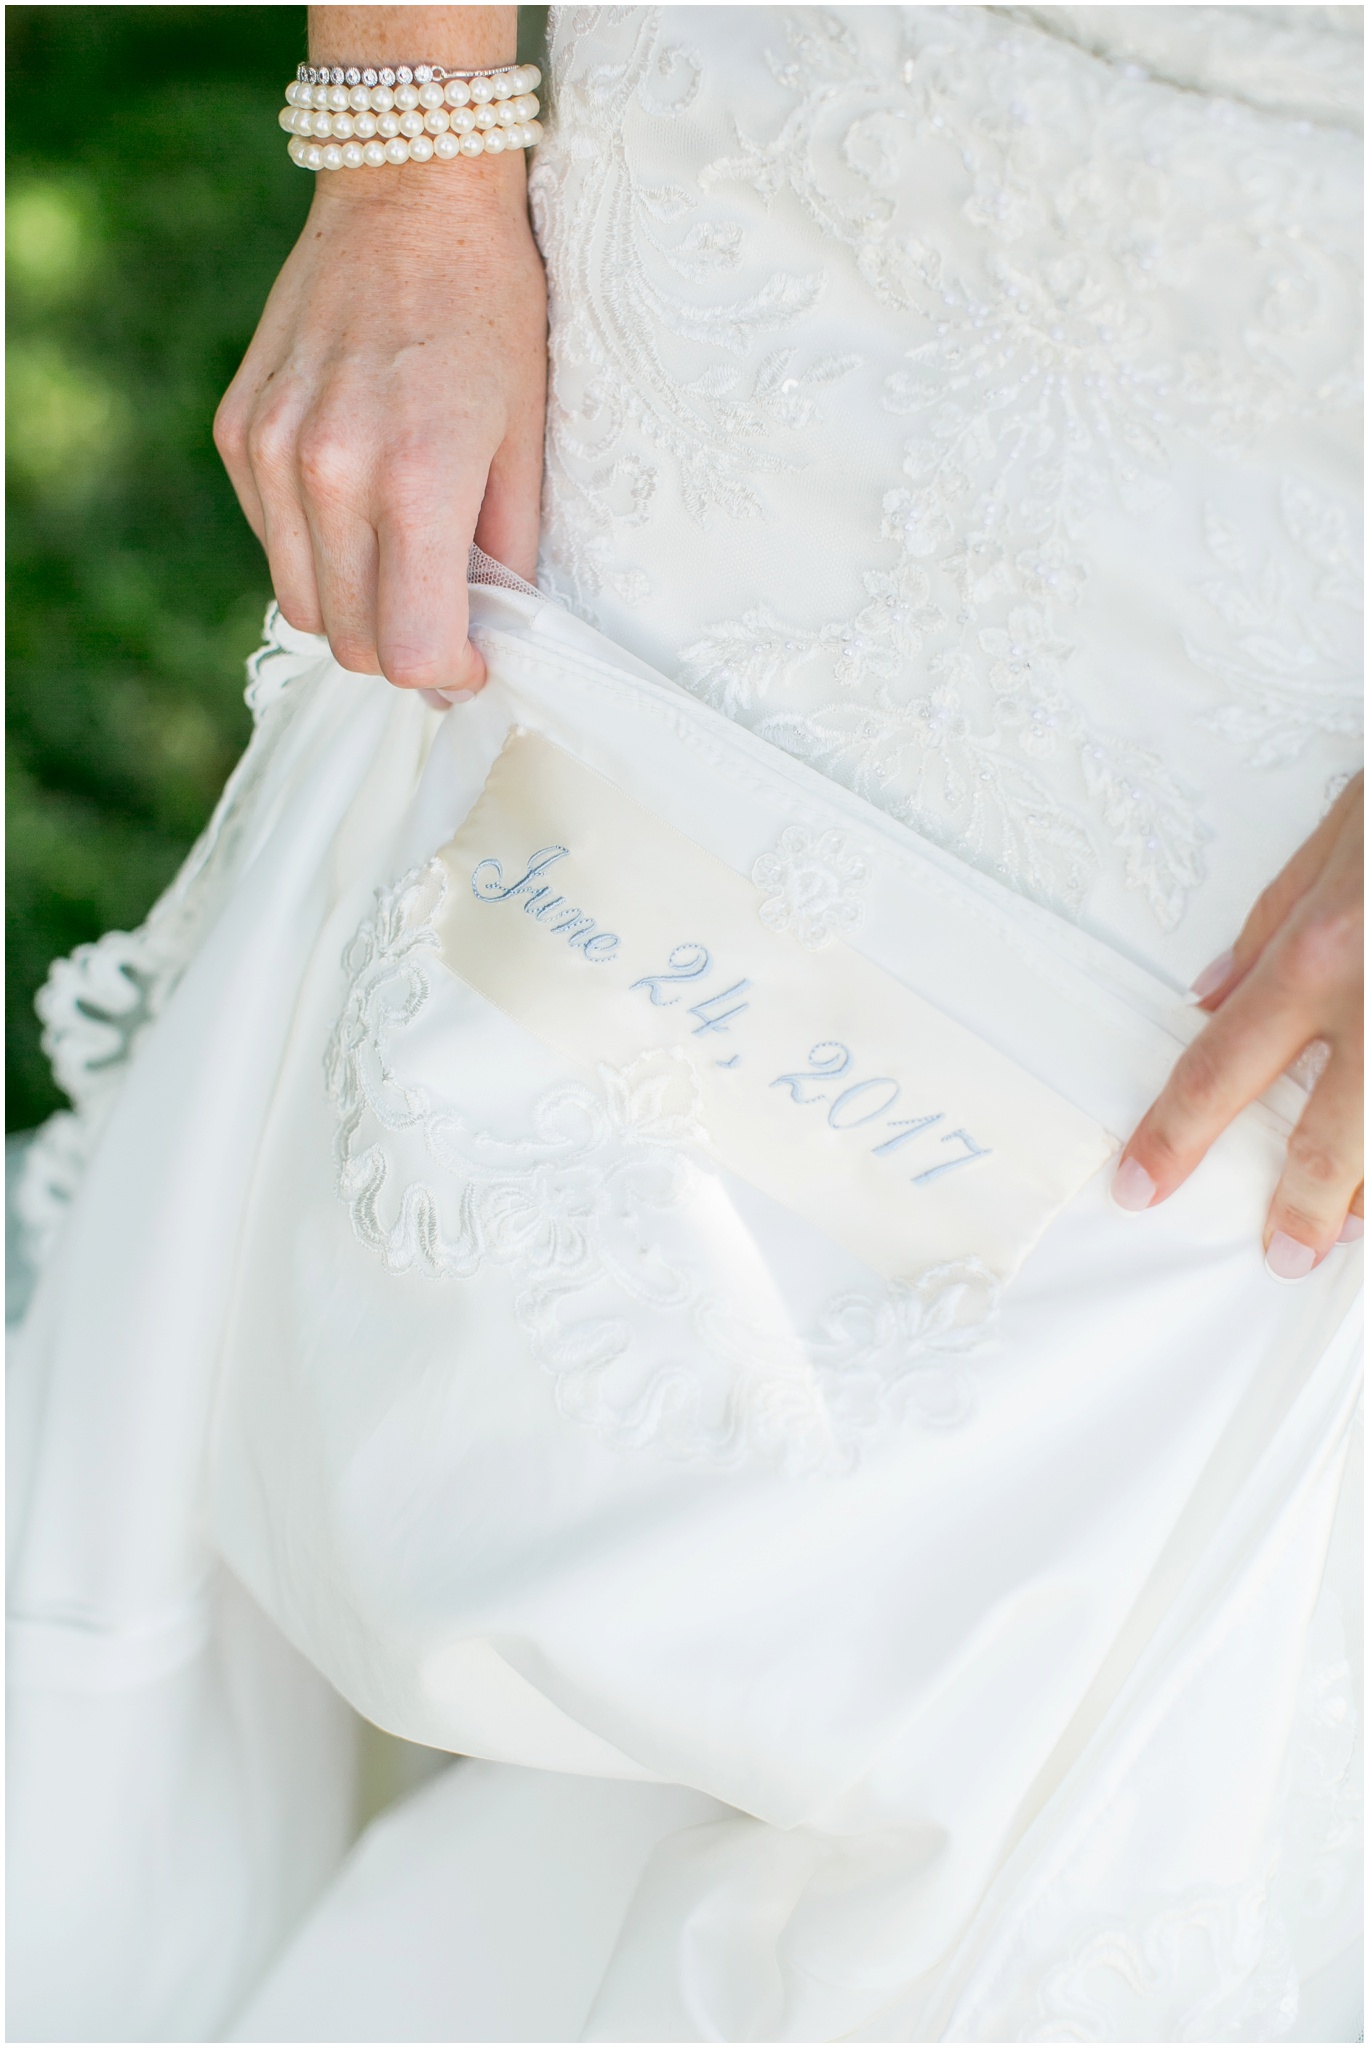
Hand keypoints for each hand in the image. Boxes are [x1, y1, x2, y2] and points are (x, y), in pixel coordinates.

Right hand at [214, 91, 544, 695]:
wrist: (408, 191)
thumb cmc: (491, 308)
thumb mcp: (526, 435)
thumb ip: (507, 551)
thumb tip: (492, 637)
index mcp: (414, 480)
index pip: (408, 649)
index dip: (447, 675)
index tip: (474, 662)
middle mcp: (328, 473)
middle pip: (351, 640)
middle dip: (404, 650)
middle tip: (446, 622)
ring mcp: (271, 451)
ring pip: (303, 601)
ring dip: (356, 607)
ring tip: (404, 562)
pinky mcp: (238, 431)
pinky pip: (273, 540)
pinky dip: (316, 549)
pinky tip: (359, 503)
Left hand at [1113, 773, 1362, 1278]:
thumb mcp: (1346, 826)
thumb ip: (1272, 920)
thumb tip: (1210, 994)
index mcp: (1323, 950)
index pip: (1220, 1062)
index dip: (1175, 1132)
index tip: (1141, 1181)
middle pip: (1331, 1135)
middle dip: (1304, 1206)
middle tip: (1285, 1250)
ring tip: (1359, 1227)